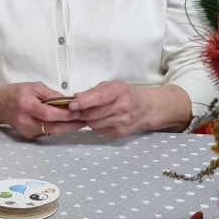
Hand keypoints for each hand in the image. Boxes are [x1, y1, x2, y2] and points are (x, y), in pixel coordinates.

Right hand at [0, 82, 86, 138]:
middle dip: (71, 125)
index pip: (48, 114)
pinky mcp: (29, 136)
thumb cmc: (18, 93)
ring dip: (66, 127)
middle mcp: (26, 121)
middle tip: (84, 120)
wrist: (0, 104)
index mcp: (26, 106)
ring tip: (78, 120)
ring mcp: (27, 131)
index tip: (78, 112)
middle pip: (52, 128)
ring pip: (51, 131)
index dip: (65, 115)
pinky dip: (57, 127)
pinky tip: (63, 122)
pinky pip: (47, 132)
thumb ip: (52, 95)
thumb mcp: (35, 87)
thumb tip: (70, 102)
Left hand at [69, 81, 191, 135]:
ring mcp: (122, 121)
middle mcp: (122, 106)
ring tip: (95, 113)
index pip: (99, 97)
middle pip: (93, 114)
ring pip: (94, 124)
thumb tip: (75, 98)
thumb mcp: (111, 86)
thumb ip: (93, 92)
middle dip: (82, 113)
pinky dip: (97, 126)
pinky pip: (99, 131)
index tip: (72, 105)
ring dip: (89, 120)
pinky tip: (103, 120)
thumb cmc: (125, 94)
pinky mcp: (120, 133)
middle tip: (78, 110)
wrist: (146, 108)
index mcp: (119, 91)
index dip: (84, 102)